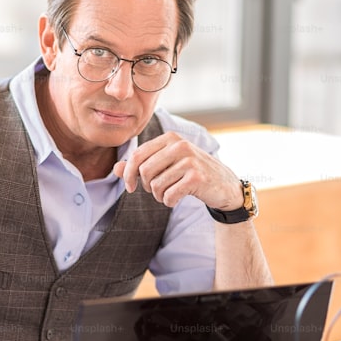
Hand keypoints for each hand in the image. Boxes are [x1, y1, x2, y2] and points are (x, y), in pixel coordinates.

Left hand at [114, 131, 242, 210]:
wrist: (224, 186)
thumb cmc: (191, 174)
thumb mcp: (166, 165)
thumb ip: (141, 165)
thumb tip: (116, 169)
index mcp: (170, 138)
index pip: (138, 155)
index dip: (128, 174)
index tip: (130, 187)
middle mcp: (180, 145)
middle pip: (145, 171)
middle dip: (146, 186)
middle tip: (157, 190)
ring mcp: (189, 160)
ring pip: (156, 185)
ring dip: (159, 196)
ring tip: (170, 194)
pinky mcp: (196, 176)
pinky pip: (169, 195)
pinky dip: (169, 201)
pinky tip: (177, 199)